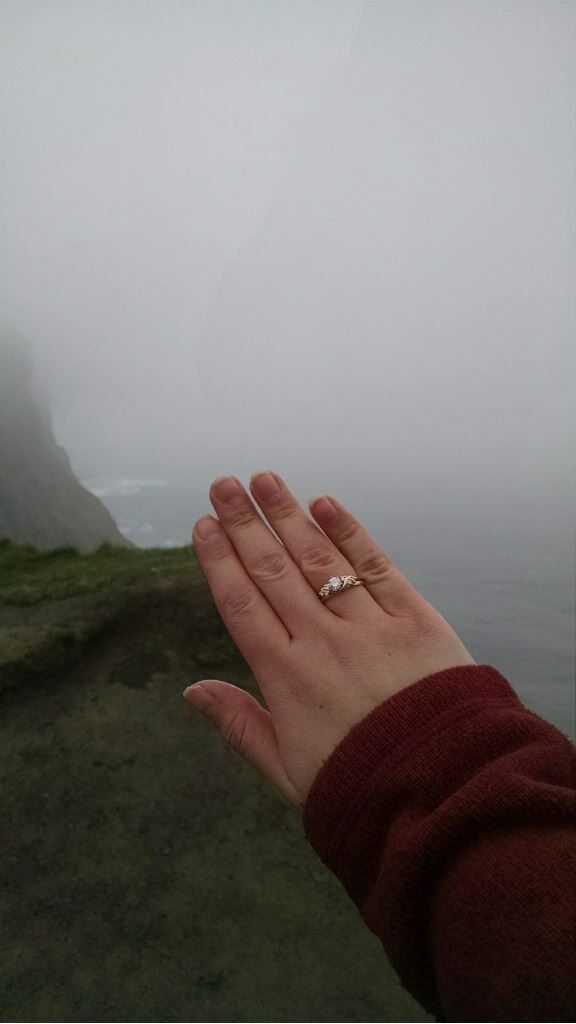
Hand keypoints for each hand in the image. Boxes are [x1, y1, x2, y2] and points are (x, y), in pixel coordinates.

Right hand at [184, 471, 475, 810]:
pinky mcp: (414, 617)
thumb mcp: (285, 770)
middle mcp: (321, 640)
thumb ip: (237, 724)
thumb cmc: (357, 786)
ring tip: (264, 479)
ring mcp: (369, 624)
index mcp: (285, 676)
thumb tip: (190, 689)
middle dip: (245, 523)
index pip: (241, 603)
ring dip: (288, 515)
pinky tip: (325, 504)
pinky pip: (375, 567)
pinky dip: (349, 533)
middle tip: (223, 484)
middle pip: (273, 570)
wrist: (440, 791)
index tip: (203, 524)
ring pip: (318, 559)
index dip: (219, 560)